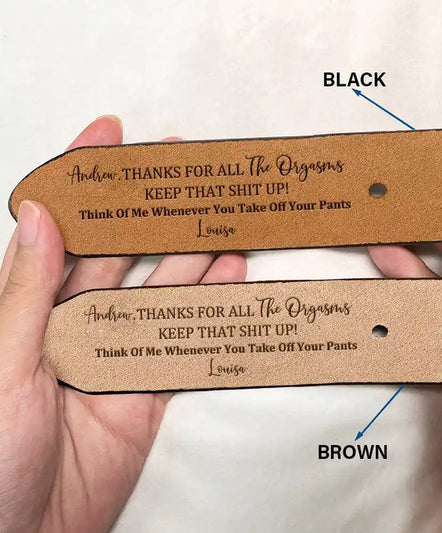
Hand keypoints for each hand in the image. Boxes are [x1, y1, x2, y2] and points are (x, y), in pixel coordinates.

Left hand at [0, 116, 246, 532]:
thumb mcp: (1, 367)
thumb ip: (28, 293)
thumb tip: (44, 218)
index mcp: (33, 309)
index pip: (65, 230)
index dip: (87, 180)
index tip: (110, 134)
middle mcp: (78, 322)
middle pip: (124, 254)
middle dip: (153, 210)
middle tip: (185, 171)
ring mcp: (118, 354)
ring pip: (162, 291)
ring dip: (191, 253)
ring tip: (220, 216)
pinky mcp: (149, 391)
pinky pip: (185, 341)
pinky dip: (209, 307)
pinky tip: (227, 276)